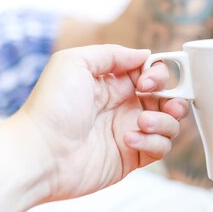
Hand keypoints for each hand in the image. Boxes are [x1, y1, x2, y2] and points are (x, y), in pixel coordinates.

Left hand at [17, 44, 187, 200]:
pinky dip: (153, 142)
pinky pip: (161, 148)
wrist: (38, 154)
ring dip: (164, 120)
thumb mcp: (74, 62)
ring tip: (140, 123)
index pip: (152, 73)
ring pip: (171, 123)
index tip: (147, 81)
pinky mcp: (132, 157)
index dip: (159, 74)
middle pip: (169, 97)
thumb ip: (112, 53)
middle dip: (174, 96)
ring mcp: (131, 132)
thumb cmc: (50, 107)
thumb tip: (146, 55)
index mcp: (114, 83)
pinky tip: (128, 140)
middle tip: (160, 101)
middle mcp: (125, 107)